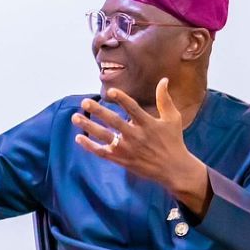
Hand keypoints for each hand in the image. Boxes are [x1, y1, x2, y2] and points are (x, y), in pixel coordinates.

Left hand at [71, 78, 209, 212]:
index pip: (133, 109)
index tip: (110, 91)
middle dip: (99, 111)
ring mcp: (127, 149)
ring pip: (105, 137)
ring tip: (75, 117)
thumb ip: (165, 99)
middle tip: (85, 102)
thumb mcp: (172, 118)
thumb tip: (164, 80)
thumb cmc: (173, 141)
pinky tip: (78, 137)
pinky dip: (90, 146)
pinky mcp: (122, 159)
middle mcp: (136, 136)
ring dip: (89, 126)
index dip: (122, 99)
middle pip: (114, 122)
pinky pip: (102, 152)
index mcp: (148, 124)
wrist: (173, 169)